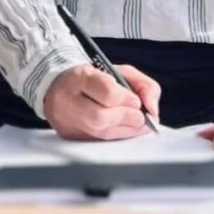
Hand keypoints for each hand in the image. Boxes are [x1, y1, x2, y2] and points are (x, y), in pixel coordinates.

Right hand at [43, 61, 160, 139]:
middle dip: (128, 118)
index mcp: (80, 77)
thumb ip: (143, 85)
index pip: (106, 92)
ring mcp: (67, 120)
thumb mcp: (120, 72)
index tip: (136, 101)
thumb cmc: (94, 80)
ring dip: (126, 129)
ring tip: (136, 123)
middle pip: (101, 116)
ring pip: (100, 132)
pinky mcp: (69, 135)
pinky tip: (125, 129)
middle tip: (140, 117)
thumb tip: (152, 109)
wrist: (60, 87)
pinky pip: (98, 141)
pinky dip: (117, 136)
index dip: (127, 99)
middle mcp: (68, 100)